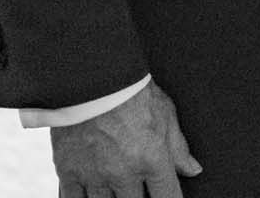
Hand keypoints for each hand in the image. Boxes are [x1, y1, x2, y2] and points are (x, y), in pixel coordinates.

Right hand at [52, 83, 202, 197]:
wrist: (89, 73)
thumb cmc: (130, 89)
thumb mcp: (164, 112)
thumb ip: (178, 147)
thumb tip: (192, 170)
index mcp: (151, 158)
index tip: (166, 197)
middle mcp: (123, 172)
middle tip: (137, 187)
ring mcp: (94, 174)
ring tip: (117, 186)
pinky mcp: (68, 171)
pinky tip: (92, 195)